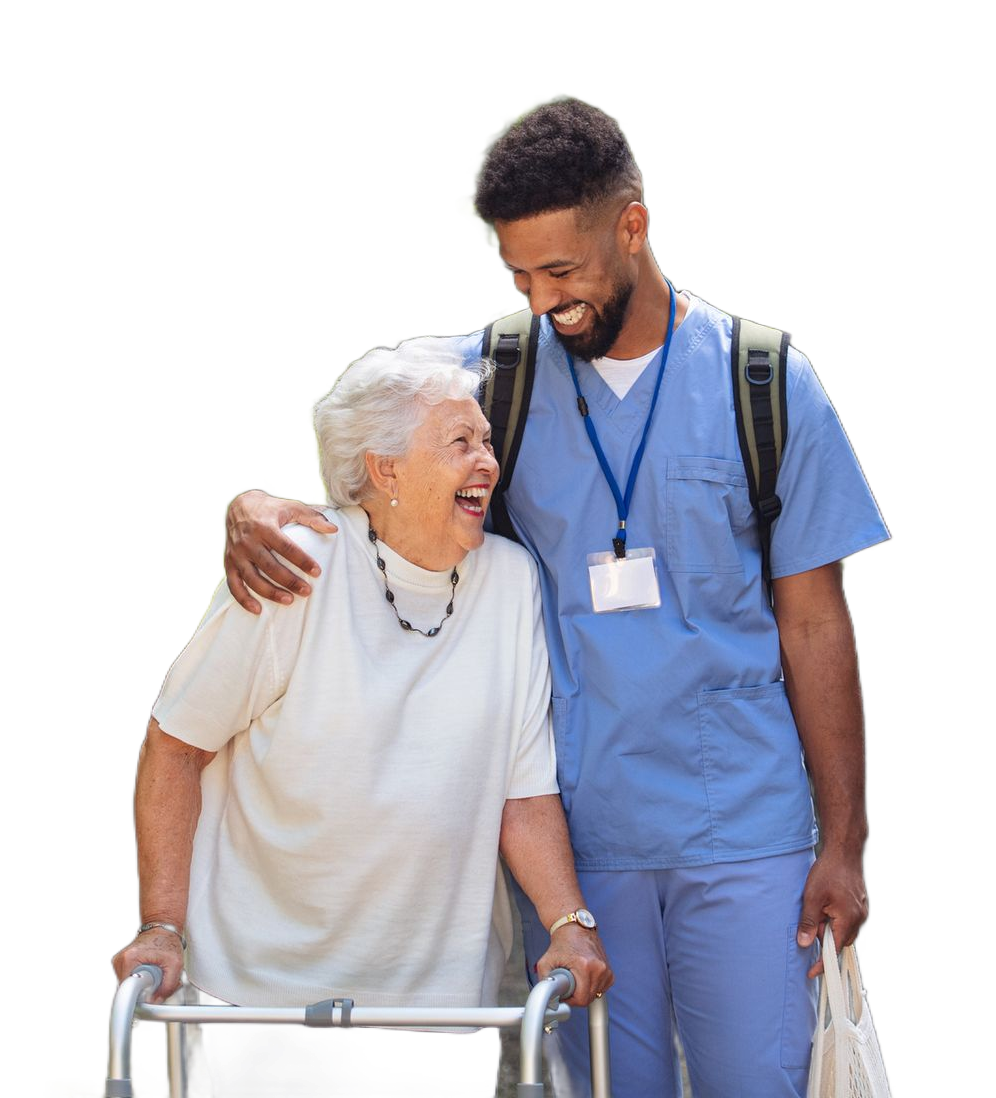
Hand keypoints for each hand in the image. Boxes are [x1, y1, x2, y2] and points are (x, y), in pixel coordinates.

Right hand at [110, 928, 184, 1003]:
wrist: (162, 927)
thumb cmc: (167, 940)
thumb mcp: (175, 963)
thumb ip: (168, 986)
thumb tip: (155, 1001)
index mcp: (129, 959)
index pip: (128, 990)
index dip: (141, 996)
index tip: (150, 993)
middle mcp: (120, 961)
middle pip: (129, 990)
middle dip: (146, 990)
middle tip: (158, 978)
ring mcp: (119, 963)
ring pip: (130, 987)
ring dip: (145, 985)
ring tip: (155, 973)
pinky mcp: (122, 965)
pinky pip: (130, 981)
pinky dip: (142, 980)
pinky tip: (150, 972)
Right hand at [224, 490, 337, 612]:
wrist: (239, 507)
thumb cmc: (271, 509)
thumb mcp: (291, 507)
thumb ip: (313, 517)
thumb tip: (334, 529)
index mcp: (265, 527)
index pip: (286, 547)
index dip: (302, 560)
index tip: (317, 572)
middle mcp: (248, 541)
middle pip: (269, 566)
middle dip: (289, 581)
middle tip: (307, 591)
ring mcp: (236, 554)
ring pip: (252, 578)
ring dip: (270, 592)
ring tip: (289, 601)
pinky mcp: (229, 563)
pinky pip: (234, 585)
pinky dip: (244, 599)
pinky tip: (258, 610)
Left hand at [535, 924, 612, 1006]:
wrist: (574, 928)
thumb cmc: (561, 943)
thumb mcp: (545, 962)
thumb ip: (544, 982)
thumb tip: (548, 999)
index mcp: (585, 966)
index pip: (582, 999)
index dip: (570, 1000)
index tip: (564, 993)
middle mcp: (599, 967)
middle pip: (589, 998)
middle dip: (577, 995)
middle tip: (568, 983)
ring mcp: (606, 969)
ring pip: (596, 994)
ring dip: (585, 990)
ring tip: (576, 977)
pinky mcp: (610, 971)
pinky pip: (602, 988)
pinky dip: (593, 986)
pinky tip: (584, 976)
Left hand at [796, 848, 869, 977]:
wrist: (844, 851)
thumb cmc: (827, 872)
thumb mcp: (812, 897)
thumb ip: (808, 922)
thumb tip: (803, 944)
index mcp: (848, 920)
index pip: (834, 950)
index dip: (822, 963)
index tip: (811, 973)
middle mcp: (859, 918)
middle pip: (840, 941)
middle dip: (824, 940)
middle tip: (810, 928)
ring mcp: (861, 911)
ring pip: (844, 930)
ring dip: (830, 929)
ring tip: (817, 913)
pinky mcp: (859, 904)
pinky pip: (847, 920)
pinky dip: (835, 920)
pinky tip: (825, 908)